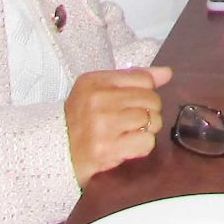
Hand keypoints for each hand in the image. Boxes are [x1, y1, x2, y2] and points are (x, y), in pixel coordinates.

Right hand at [65, 65, 172, 185]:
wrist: (56, 151)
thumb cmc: (81, 119)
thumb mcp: (99, 90)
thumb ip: (133, 78)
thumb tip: (167, 73)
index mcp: (94, 81)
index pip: (144, 79)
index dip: (146, 92)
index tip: (133, 102)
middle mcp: (97, 100)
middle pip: (152, 100)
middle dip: (149, 112)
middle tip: (133, 121)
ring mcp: (102, 126)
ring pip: (152, 121)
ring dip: (147, 130)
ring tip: (130, 133)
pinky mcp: (106, 150)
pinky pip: (146, 142)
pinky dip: (142, 146)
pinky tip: (127, 146)